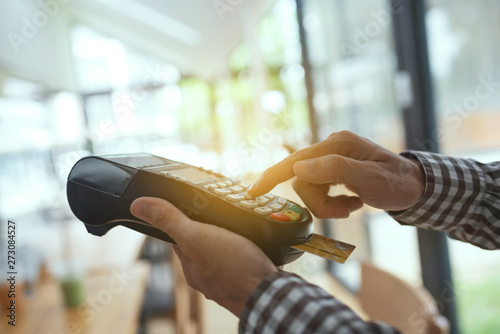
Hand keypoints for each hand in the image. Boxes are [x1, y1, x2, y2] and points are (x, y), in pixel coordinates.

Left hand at [130, 197, 276, 316]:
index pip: (178, 237)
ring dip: (230, 238)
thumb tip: (138, 206)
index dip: (182, 218)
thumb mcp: (197, 236)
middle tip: (220, 211)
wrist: (272, 294)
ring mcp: (229, 279)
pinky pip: (243, 259)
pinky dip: (246, 249)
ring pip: (224, 252)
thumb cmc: (235, 268)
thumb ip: (170, 221)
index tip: (189, 203)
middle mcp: (207, 276)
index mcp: (191, 267)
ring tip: (239, 225)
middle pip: (202, 244)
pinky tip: (254, 243)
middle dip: (209, 228)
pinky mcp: (249, 278)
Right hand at [248, 131, 424, 216]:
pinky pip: (319, 193)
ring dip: (329, 206)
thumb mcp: (370, 178)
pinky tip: (353, 202)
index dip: (271, 176)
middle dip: (320, 203)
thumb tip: (297, 169)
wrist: (414, 187)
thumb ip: (334, 170)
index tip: (252, 193)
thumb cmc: (397, 183)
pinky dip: (333, 204)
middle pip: (302, 181)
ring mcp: (331, 160)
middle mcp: (330, 149)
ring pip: (309, 190)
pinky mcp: (333, 172)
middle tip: (346, 210)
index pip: (295, 161)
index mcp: (336, 145)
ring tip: (353, 206)